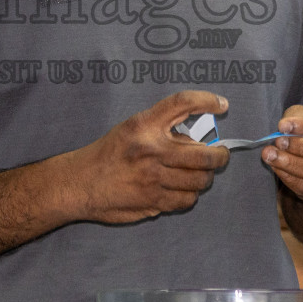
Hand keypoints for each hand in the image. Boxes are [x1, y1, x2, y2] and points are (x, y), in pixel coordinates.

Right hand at [70, 91, 230, 223]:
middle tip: (220, 154)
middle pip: (204, 154)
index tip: (222, 104)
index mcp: (144, 124)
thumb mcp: (131, 128)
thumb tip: (197, 140)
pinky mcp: (153, 200)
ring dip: (204, 177)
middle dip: (220, 156)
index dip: (207, 100)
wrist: (80, 182)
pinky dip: (190, 195)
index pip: (182, 103)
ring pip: (199, 180)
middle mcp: (151, 149)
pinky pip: (186, 199)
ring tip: (198, 174)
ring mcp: (153, 177)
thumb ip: (161, 130)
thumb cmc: (108, 154)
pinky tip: (182, 189)